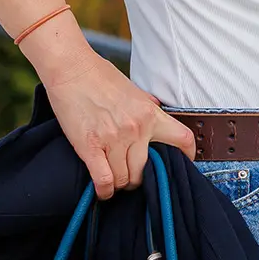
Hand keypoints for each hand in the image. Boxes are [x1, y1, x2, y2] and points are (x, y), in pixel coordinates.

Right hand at [42, 51, 198, 198]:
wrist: (71, 68)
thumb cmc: (99, 76)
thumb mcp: (134, 90)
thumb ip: (147, 107)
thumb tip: (157, 114)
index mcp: (150, 113)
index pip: (182, 139)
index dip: (187, 156)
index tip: (182, 164)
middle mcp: (136, 128)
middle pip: (146, 170)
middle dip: (138, 178)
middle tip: (130, 176)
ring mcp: (114, 138)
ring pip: (124, 179)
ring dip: (120, 184)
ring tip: (114, 180)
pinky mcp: (90, 146)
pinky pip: (104, 180)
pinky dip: (104, 191)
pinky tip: (103, 191)